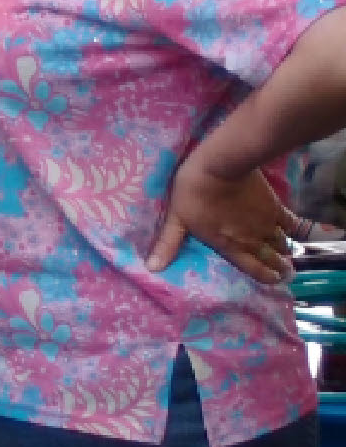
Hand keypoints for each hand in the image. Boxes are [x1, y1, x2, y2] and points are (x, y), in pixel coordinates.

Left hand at [149, 155, 304, 283]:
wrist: (222, 165)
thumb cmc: (194, 193)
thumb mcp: (176, 219)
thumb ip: (168, 244)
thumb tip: (152, 268)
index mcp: (229, 245)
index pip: (252, 268)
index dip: (265, 276)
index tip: (274, 281)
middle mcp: (252, 238)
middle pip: (271, 258)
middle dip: (279, 267)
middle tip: (285, 274)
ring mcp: (266, 222)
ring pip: (282, 242)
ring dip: (285, 250)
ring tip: (289, 256)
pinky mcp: (274, 205)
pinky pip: (289, 221)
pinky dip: (293, 228)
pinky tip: (294, 230)